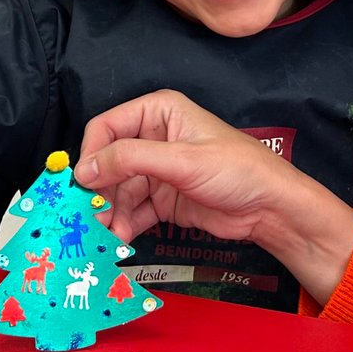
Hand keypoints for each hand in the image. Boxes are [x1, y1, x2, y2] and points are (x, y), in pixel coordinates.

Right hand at [77, 89, 352, 302]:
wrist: (271, 207)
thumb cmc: (236, 170)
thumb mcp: (182, 160)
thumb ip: (131, 160)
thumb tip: (83, 170)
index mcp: (158, 111)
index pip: (107, 126)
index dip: (91, 154)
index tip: (82, 184)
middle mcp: (153, 137)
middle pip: (109, 163)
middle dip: (99, 191)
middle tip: (88, 218)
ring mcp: (157, 170)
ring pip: (117, 191)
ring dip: (109, 213)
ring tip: (106, 235)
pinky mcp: (163, 199)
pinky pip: (132, 211)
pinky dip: (124, 225)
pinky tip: (120, 239)